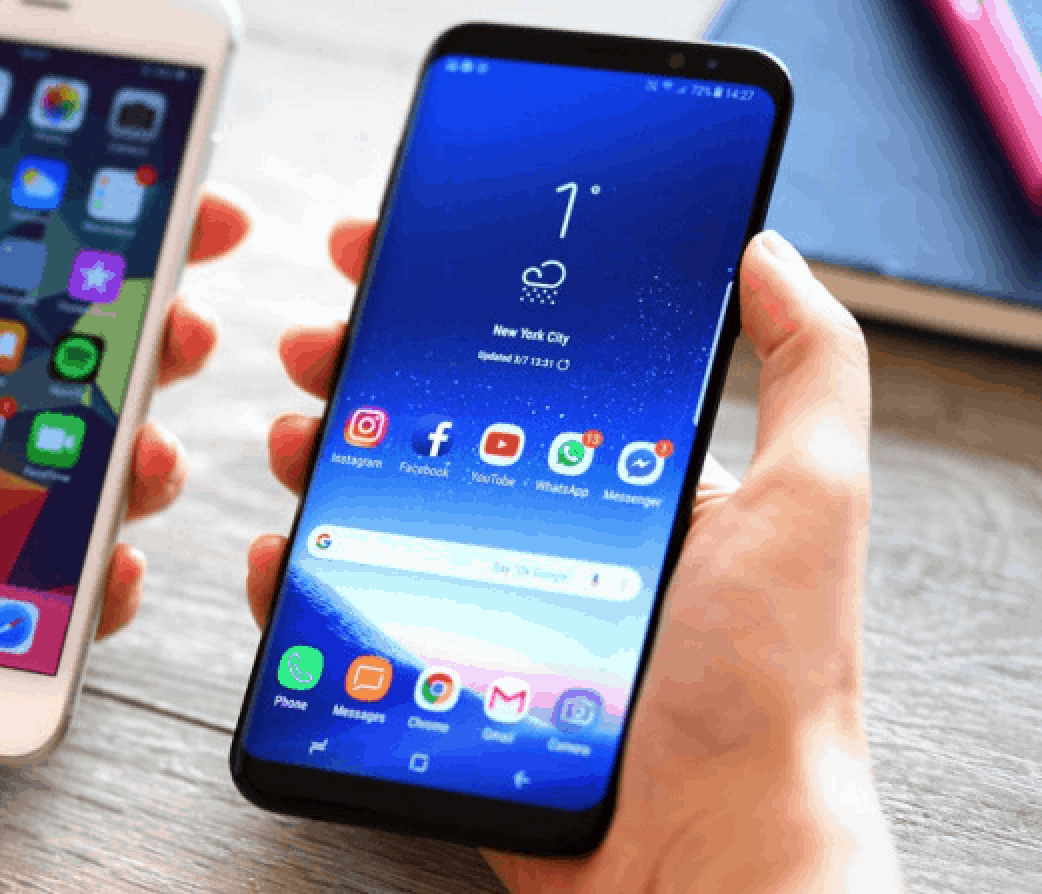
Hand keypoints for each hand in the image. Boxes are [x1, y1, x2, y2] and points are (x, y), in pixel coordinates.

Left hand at [0, 56, 247, 751]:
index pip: (1, 282)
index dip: (96, 243)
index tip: (179, 205)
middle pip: (60, 381)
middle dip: (146, 345)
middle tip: (179, 326)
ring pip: (67, 488)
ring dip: (134, 461)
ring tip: (142, 450)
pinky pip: (30, 602)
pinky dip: (89, 590)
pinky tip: (104, 566)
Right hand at [247, 224, 903, 891]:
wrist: (710, 858)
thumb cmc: (769, 693)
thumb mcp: (808, 502)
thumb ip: (809, 371)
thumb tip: (767, 253)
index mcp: (630, 490)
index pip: (527, 373)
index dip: (456, 308)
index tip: (398, 257)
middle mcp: (554, 543)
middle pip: (436, 434)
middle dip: (365, 373)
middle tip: (320, 341)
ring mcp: (491, 612)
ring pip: (382, 519)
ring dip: (322, 462)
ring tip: (297, 434)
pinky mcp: (443, 682)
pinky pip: (351, 622)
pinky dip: (297, 584)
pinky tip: (278, 554)